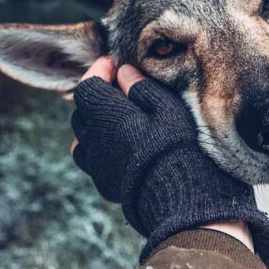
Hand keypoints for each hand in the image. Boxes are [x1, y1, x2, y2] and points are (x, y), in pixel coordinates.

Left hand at [70, 59, 268, 265]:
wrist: (186, 203)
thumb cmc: (182, 150)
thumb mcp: (170, 110)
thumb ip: (143, 89)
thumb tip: (123, 73)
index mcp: (108, 117)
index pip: (87, 87)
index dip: (98, 72)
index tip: (115, 65)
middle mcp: (96, 141)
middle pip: (82, 112)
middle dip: (97, 96)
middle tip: (120, 89)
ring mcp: (98, 167)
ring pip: (83, 139)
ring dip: (96, 124)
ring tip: (120, 120)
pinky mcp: (107, 187)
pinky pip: (93, 162)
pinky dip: (100, 149)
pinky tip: (121, 147)